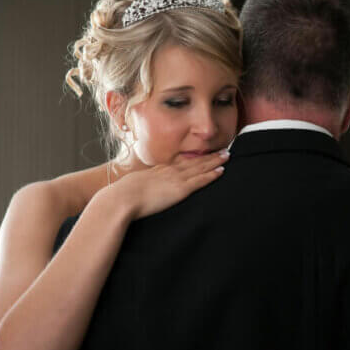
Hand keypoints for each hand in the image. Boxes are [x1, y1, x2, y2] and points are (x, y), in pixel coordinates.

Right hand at [107, 150, 229, 219]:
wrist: (122, 199)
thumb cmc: (122, 197)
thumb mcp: (131, 188)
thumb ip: (139, 189)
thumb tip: (136, 193)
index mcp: (158, 171)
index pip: (181, 163)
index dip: (194, 159)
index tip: (203, 155)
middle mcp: (169, 171)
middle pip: (194, 162)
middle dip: (209, 156)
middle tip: (223, 150)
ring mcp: (176, 179)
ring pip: (201, 167)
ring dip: (215, 161)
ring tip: (227, 156)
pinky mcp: (181, 189)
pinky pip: (200, 180)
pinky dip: (212, 174)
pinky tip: (221, 171)